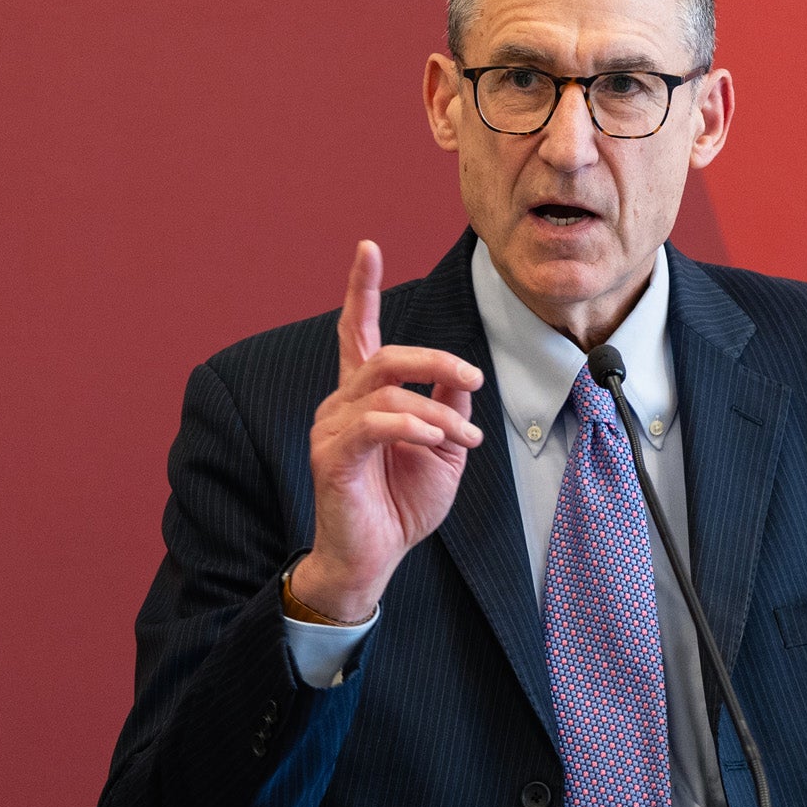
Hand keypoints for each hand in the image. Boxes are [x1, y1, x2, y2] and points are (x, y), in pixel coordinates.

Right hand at [290, 241, 484, 623]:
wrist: (373, 559)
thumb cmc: (401, 507)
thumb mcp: (442, 450)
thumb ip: (447, 406)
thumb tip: (463, 373)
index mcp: (364, 397)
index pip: (358, 331)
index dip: (361, 288)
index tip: (367, 247)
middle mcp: (341, 404)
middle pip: (386, 355)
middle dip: (437, 360)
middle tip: (475, 380)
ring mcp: (331, 429)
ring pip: (388, 391)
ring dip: (438, 412)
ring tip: (463, 438)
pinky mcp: (332, 457)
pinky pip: (375, 424)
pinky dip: (412, 427)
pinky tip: (435, 440)